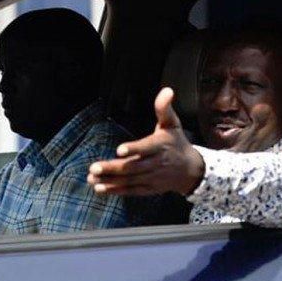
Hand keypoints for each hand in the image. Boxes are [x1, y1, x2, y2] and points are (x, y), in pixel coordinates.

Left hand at [88, 87, 204, 196]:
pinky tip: (100, 188)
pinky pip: (131, 190)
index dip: (134, 149)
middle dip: (113, 168)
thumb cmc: (177, 143)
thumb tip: (167, 90)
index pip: (147, 148)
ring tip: (91, 178)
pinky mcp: (148, 188)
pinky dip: (115, 190)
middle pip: (133, 167)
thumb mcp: (172, 124)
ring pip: (129, 180)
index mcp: (160, 145)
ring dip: (109, 180)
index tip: (119, 150)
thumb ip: (164, 109)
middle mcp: (156, 163)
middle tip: (94, 167)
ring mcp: (152, 178)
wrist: (190, 170)